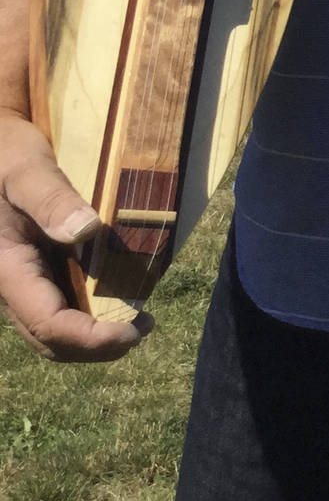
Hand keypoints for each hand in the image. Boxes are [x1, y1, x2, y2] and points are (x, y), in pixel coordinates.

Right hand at [0, 115, 149, 360]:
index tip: (131, 332)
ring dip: (93, 335)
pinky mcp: (36, 269)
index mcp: (5, 266)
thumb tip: (86, 230)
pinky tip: (120, 297)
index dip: (89, 338)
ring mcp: (23, 278)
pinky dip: (89, 313)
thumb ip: (50, 198)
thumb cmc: (6, 153)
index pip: (46, 322)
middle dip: (94, 347)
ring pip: (52, 328)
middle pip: (48, 338)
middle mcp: (12, 281)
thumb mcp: (24, 168)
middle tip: (143, 329)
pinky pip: (59, 304)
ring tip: (138, 320)